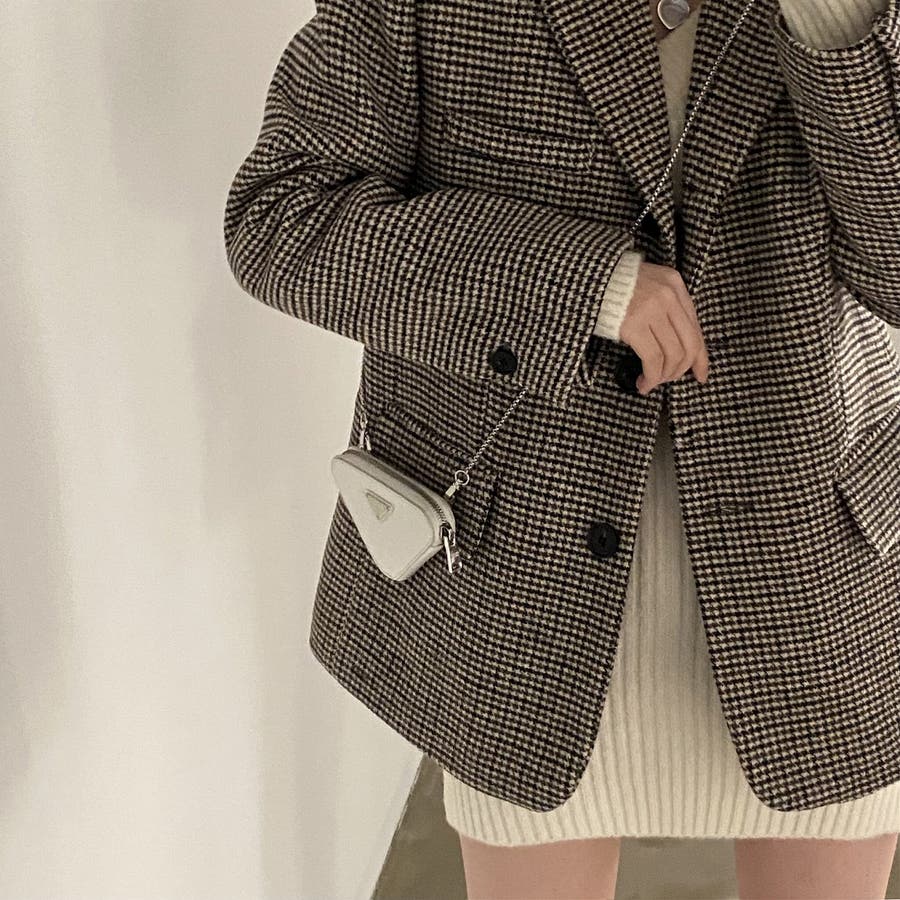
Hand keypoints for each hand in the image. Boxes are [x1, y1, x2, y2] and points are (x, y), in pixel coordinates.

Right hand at [618, 260, 709, 394]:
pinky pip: (653, 358)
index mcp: (675, 285)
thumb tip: (678, 345)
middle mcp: (669, 296)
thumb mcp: (649, 287)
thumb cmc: (615, 286)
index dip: (700, 358)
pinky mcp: (634, 324)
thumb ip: (666, 307)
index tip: (700, 375)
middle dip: (679, 370)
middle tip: (667, 380)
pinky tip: (643, 382)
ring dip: (663, 376)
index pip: (696, 329)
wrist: (588, 278)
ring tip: (650, 383)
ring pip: (672, 354)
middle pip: (689, 345)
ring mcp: (653, 309)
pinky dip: (650, 376)